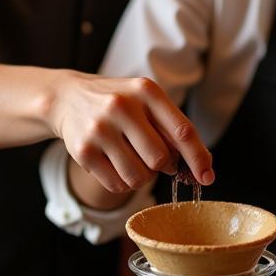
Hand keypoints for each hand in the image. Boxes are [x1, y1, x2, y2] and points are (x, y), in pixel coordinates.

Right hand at [44, 70, 213, 195]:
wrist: (68, 98)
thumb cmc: (119, 103)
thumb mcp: (146, 101)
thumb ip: (172, 128)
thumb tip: (201, 166)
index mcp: (146, 91)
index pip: (182, 131)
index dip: (198, 158)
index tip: (207, 177)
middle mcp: (122, 107)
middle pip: (160, 159)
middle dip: (162, 165)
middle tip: (153, 157)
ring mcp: (100, 129)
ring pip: (138, 177)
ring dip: (142, 176)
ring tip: (132, 159)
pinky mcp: (83, 151)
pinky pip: (116, 184)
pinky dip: (122, 182)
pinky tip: (115, 164)